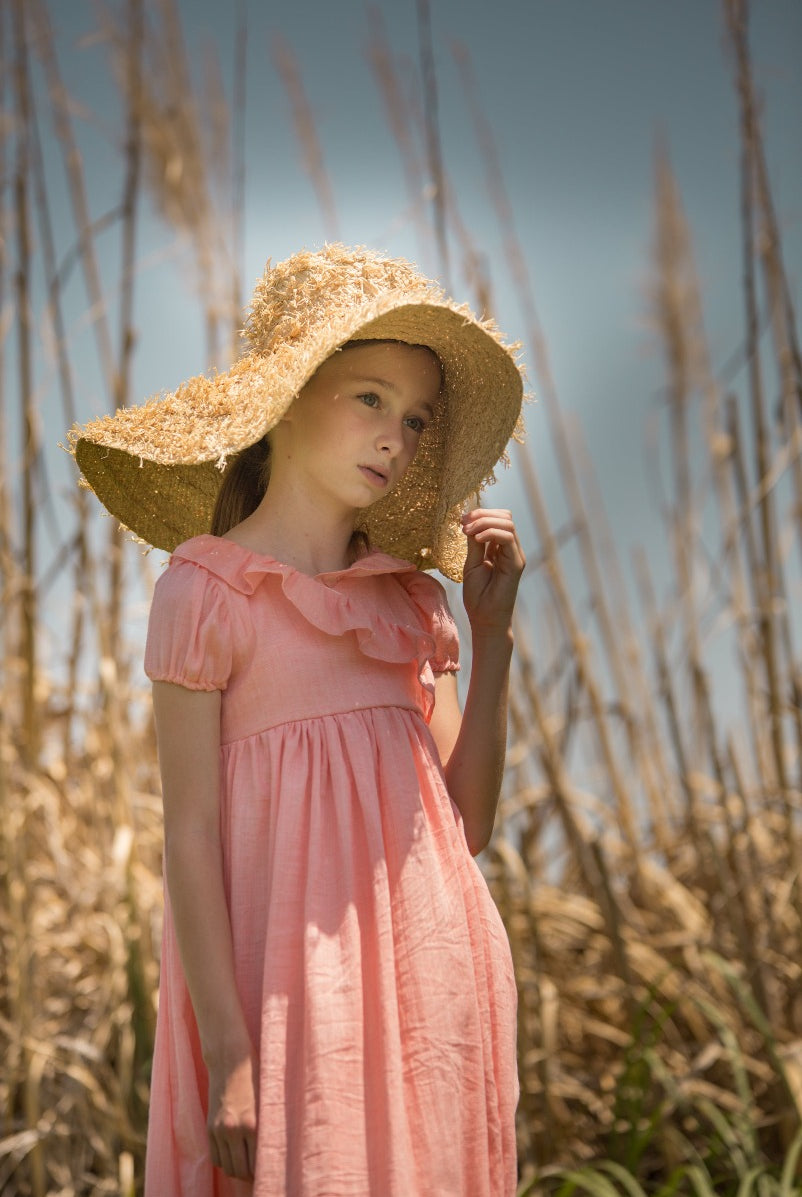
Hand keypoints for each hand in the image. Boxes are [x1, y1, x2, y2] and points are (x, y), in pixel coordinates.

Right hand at [207, 1048, 258, 1180]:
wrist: (229, 1059)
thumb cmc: (255, 1076)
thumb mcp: (266, 1101)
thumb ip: (268, 1126)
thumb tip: (275, 1151)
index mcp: (253, 1123)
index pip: (257, 1164)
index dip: (264, 1173)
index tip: (271, 1173)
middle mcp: (234, 1130)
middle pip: (240, 1171)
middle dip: (250, 1177)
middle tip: (260, 1174)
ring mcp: (219, 1129)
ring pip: (227, 1167)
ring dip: (237, 1170)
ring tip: (248, 1166)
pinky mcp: (210, 1127)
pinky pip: (215, 1157)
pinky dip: (224, 1161)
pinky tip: (234, 1155)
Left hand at [461, 508, 524, 633]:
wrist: (485, 619)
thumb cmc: (478, 595)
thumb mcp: (472, 563)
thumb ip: (474, 544)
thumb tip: (470, 523)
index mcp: (500, 548)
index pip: (498, 520)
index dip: (481, 514)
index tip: (462, 520)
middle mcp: (511, 550)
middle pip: (506, 517)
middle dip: (483, 513)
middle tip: (464, 522)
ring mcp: (515, 556)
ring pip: (508, 523)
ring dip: (485, 521)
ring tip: (467, 530)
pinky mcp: (516, 564)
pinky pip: (508, 538)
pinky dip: (491, 532)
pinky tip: (477, 537)